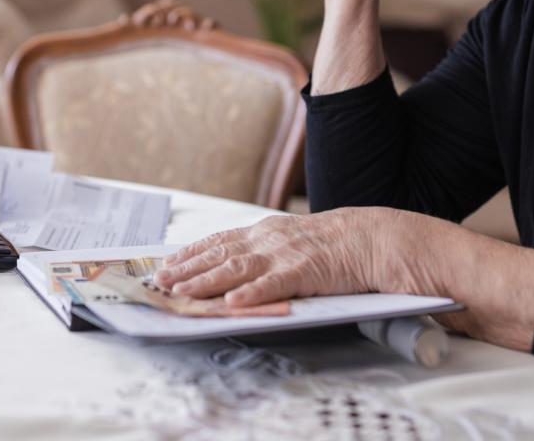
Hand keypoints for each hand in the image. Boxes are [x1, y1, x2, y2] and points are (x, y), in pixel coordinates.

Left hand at [154, 208, 414, 307]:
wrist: (374, 238)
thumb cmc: (335, 243)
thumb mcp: (293, 239)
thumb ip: (265, 249)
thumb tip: (235, 265)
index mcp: (265, 231)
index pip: (218, 241)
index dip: (190, 253)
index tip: (166, 262)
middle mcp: (268, 239)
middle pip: (219, 254)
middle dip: (186, 268)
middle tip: (159, 280)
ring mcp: (284, 255)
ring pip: (236, 268)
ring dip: (205, 282)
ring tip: (182, 292)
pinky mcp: (304, 271)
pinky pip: (272, 285)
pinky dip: (250, 294)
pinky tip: (232, 303)